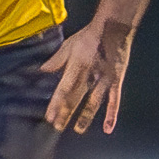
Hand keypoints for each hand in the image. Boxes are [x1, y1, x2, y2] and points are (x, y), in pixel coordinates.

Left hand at [40, 19, 132, 133]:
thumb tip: (42, 71)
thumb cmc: (89, 36)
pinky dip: (111, 115)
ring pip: (94, 102)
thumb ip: (56, 60)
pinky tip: (107, 128)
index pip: (64, 90)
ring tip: (78, 130)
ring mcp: (105, 79)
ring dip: (85, 117)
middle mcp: (90, 75)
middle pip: (76, 98)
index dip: (56, 104)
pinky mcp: (116, 80)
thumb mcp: (68, 45)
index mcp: (76, 67)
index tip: (49, 117)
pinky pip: (114, 100)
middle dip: (66, 113)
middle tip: (57, 127)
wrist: (114, 28)